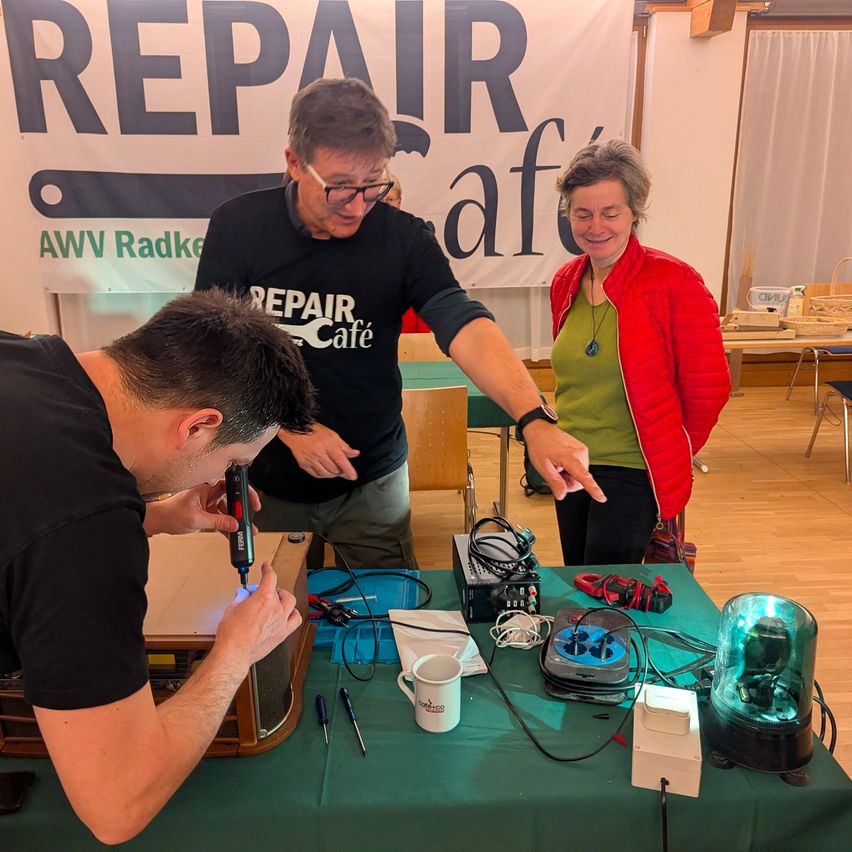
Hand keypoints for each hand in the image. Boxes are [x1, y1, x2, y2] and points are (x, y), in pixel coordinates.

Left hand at [143, 481, 261, 536]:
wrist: (159, 522)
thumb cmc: (170, 513)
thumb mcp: (196, 518)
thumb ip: (217, 521)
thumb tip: (234, 524)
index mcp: (206, 485)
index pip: (230, 483)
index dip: (243, 490)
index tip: (251, 501)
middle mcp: (209, 492)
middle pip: (232, 497)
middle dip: (242, 508)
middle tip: (250, 517)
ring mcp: (209, 502)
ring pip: (229, 510)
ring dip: (236, 520)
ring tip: (245, 530)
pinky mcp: (208, 513)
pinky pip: (222, 519)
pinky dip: (228, 526)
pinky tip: (234, 534)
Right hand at [216, 563, 302, 666]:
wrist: (234, 653)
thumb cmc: (232, 634)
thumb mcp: (231, 608)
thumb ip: (240, 598)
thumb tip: (242, 595)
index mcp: (264, 598)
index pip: (270, 577)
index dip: (268, 569)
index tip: (267, 567)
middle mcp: (276, 608)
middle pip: (278, 591)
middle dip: (270, 589)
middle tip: (260, 593)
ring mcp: (281, 621)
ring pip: (291, 602)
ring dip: (284, 598)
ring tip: (277, 600)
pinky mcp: (282, 633)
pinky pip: (295, 620)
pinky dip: (293, 615)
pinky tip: (287, 615)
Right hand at [278, 423, 359, 479]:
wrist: (296, 431)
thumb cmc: (315, 432)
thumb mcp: (333, 435)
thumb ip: (344, 446)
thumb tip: (355, 453)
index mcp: (328, 445)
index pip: (341, 460)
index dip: (348, 470)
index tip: (353, 477)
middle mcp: (319, 453)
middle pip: (334, 469)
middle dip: (340, 472)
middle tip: (343, 469)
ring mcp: (310, 460)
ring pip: (325, 474)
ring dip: (332, 474)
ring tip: (334, 470)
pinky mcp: (303, 464)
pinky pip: (316, 475)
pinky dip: (323, 475)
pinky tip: (325, 471)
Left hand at [522, 420, 606, 501]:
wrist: (540, 430)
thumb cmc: (540, 445)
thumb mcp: (543, 467)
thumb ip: (554, 482)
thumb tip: (562, 495)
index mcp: (570, 457)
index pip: (584, 477)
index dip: (593, 489)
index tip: (601, 498)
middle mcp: (580, 453)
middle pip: (581, 480)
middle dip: (568, 481)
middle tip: (556, 473)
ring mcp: (582, 450)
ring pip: (580, 474)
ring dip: (569, 475)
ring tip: (558, 465)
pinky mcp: (582, 450)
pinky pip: (580, 467)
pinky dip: (571, 469)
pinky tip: (562, 463)